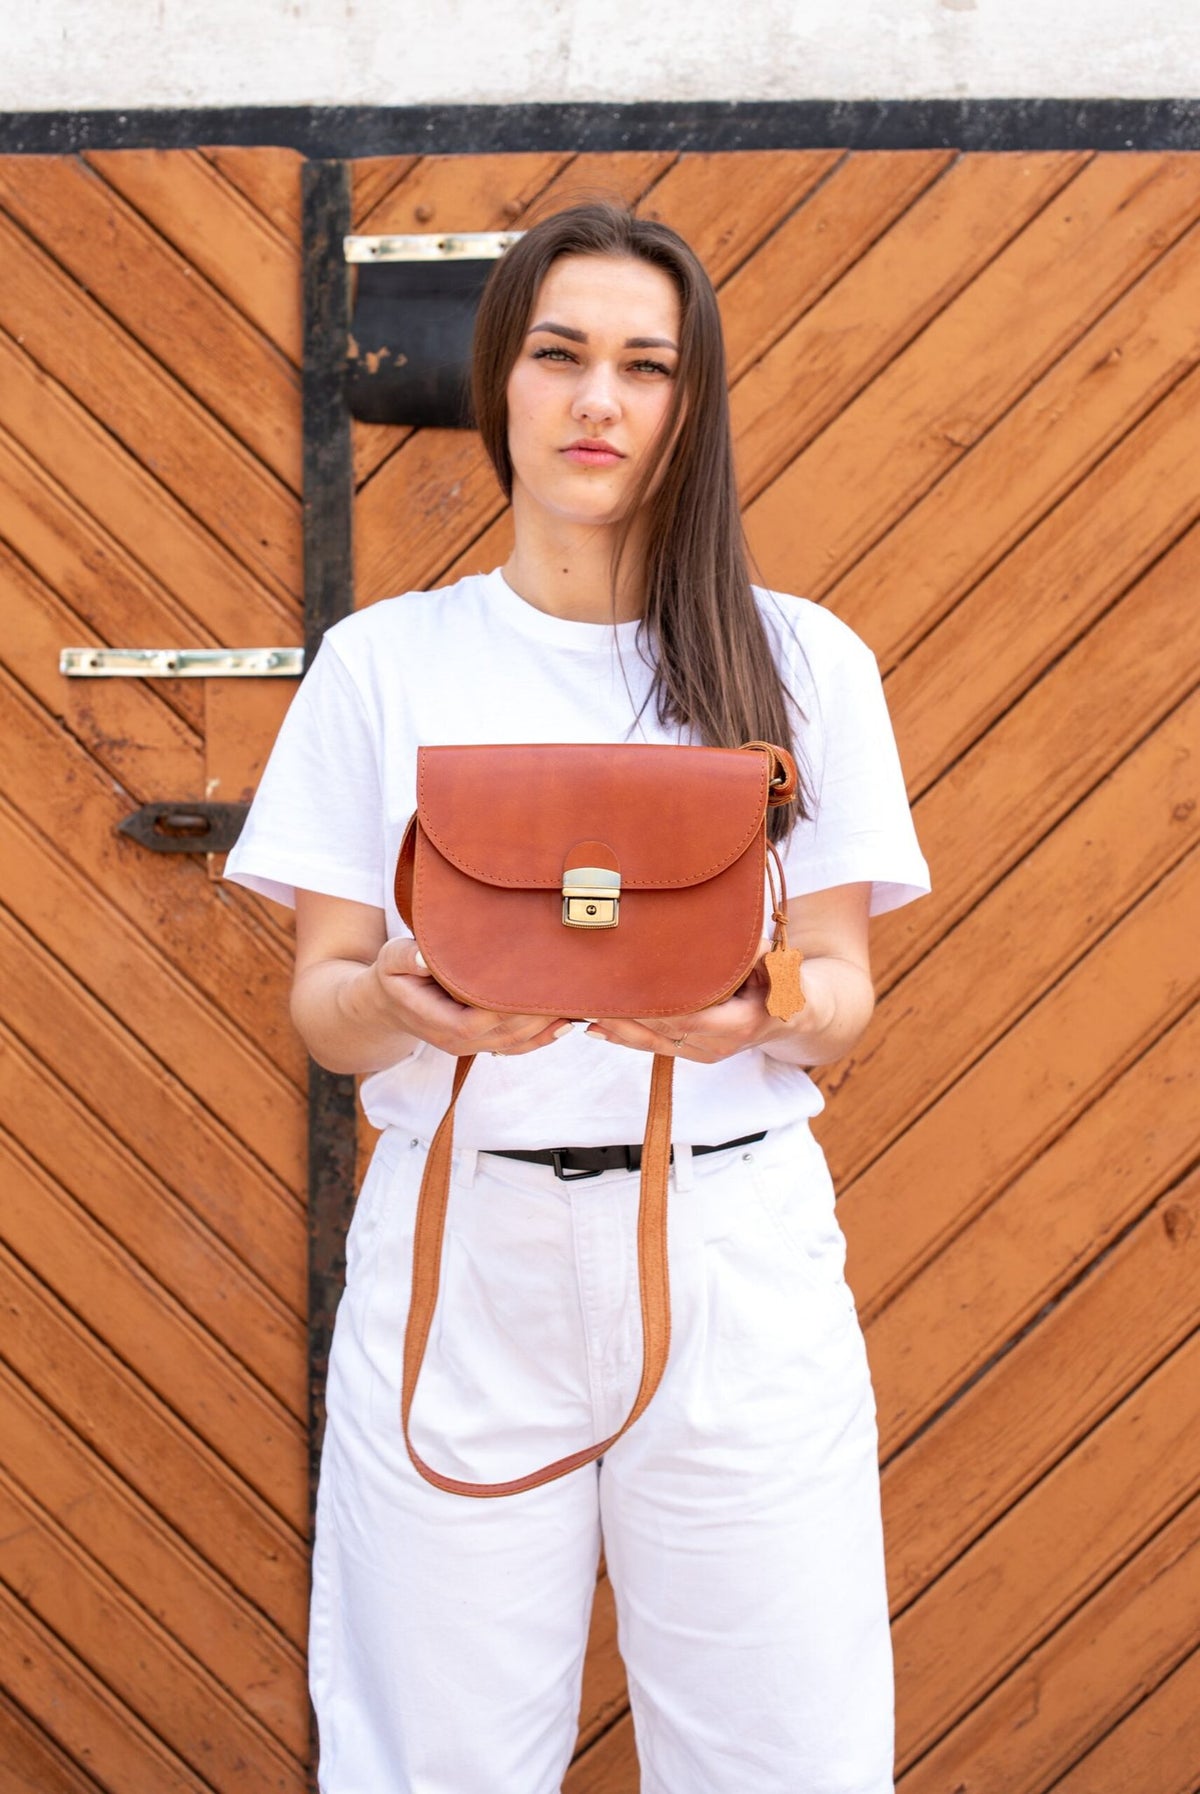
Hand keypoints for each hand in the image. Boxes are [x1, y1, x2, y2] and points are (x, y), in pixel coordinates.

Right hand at [370, 937, 571, 1057]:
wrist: (388, 1006)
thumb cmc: (393, 977)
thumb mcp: (390, 962)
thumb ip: (405, 958)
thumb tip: (423, 957)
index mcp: (436, 1022)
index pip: (475, 1020)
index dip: (505, 1007)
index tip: (530, 983)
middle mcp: (456, 1041)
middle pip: (504, 1035)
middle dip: (536, 1015)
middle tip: (565, 987)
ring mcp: (471, 1046)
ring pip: (515, 1044)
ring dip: (546, 1027)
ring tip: (575, 1004)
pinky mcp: (482, 1043)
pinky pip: (516, 1047)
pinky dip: (543, 1037)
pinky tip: (566, 1022)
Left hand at [584, 942, 811, 1062]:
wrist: (796, 1014)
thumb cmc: (786, 982)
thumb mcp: (780, 967)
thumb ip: (760, 957)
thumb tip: (745, 941)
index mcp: (738, 1025)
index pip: (688, 1018)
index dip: (655, 1008)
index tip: (627, 991)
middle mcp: (718, 1046)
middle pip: (662, 1033)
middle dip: (625, 1017)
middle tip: (592, 998)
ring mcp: (703, 1053)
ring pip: (653, 1044)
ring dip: (617, 1030)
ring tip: (583, 1014)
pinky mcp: (692, 1051)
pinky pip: (655, 1047)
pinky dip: (624, 1038)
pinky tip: (596, 1030)